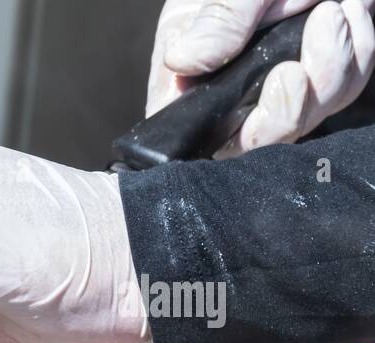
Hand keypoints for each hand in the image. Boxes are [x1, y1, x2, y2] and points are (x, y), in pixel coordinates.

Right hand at [148, 0, 374, 157]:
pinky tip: (350, 10)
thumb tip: (182, 61)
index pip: (207, 136)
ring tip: (335, 6)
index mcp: (189, 84)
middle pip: (272, 135)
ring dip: (339, 60)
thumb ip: (215, 19)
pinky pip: (344, 85)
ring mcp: (275, 91)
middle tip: (325, 20)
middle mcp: (231, 99)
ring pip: (316, 112)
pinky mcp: (316, 79)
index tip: (287, 75)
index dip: (251, 127)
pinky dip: (356, 49)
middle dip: (310, 90)